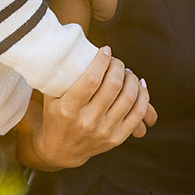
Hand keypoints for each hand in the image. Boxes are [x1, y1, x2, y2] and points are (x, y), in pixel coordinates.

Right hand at [31, 47, 156, 169]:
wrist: (61, 150)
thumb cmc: (56, 114)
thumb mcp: (51, 95)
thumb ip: (60, 74)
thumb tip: (73, 44)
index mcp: (68, 109)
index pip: (91, 79)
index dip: (102, 61)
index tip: (105, 50)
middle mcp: (87, 121)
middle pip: (113, 86)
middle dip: (118, 66)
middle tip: (115, 61)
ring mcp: (104, 131)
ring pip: (129, 97)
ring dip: (131, 78)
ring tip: (126, 71)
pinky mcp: (117, 138)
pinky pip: (138, 112)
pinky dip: (143, 95)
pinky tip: (139, 84)